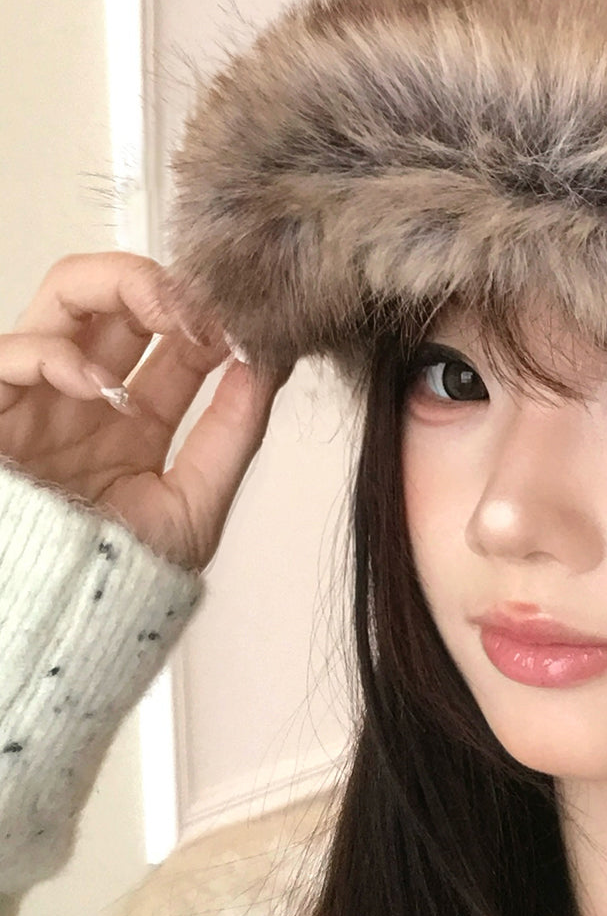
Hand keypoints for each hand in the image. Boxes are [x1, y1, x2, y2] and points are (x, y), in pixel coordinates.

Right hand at [0, 251, 292, 570]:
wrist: (58, 630)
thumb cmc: (116, 581)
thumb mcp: (194, 506)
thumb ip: (233, 432)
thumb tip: (271, 361)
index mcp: (133, 417)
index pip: (177, 338)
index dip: (214, 317)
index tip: (253, 321)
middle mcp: (85, 397)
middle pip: (121, 297)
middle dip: (170, 285)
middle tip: (210, 308)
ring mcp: (37, 397)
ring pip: (68, 294)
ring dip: (125, 284)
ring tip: (174, 318)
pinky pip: (9, 351)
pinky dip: (59, 354)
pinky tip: (103, 389)